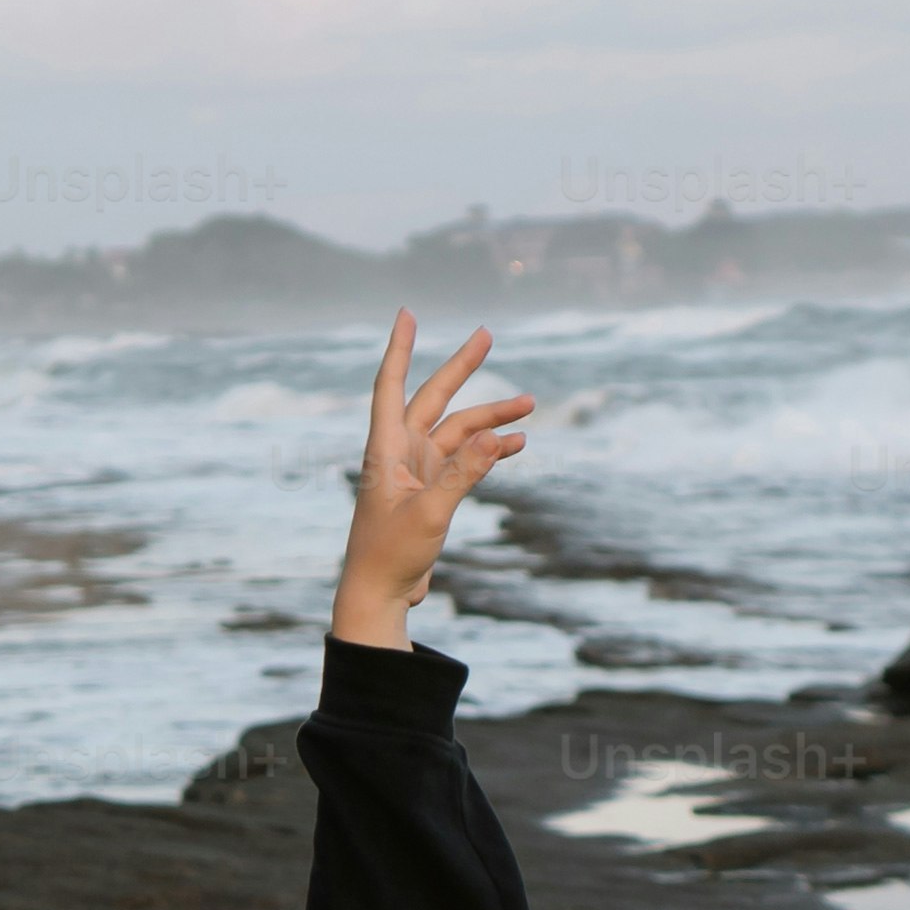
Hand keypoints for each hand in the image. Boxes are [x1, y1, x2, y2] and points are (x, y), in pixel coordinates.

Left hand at [333, 310, 532, 647]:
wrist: (380, 596)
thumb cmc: (390, 556)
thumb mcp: (431, 513)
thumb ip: (464, 473)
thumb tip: (496, 436)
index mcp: (386, 449)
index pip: (391, 385)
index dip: (400, 349)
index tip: (406, 314)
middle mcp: (400, 452)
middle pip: (434, 398)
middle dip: (462, 368)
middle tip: (487, 335)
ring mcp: (418, 470)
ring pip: (459, 432)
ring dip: (491, 419)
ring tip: (529, 404)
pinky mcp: (432, 491)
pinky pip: (465, 461)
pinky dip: (489, 452)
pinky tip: (517, 445)